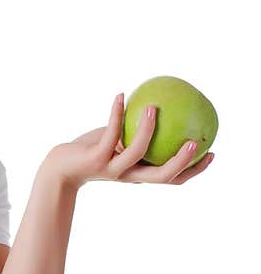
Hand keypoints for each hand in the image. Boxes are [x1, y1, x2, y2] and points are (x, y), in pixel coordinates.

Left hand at [44, 93, 214, 190]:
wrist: (60, 167)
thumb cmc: (92, 151)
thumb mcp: (117, 141)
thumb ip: (135, 131)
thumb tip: (159, 107)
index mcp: (139, 173)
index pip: (172, 178)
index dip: (194, 170)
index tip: (212, 153)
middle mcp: (129, 175)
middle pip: (162, 175)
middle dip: (181, 162)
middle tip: (196, 141)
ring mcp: (112, 168)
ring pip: (136, 152)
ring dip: (146, 129)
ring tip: (153, 107)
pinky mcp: (95, 158)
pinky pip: (110, 133)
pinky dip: (115, 113)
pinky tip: (119, 95)